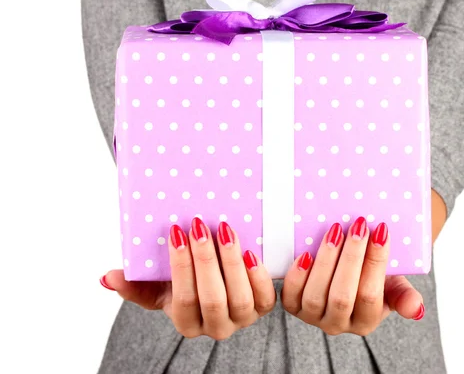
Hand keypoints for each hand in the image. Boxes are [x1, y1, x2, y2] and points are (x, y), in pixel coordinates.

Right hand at [99, 218, 275, 339]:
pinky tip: (250, 251)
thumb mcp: (157, 286)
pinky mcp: (263, 307)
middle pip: (212, 299)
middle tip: (200, 226)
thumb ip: (133, 284)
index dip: (181, 267)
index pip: (183, 300)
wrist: (219, 283)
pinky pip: (266, 298)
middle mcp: (216, 327)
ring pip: (240, 298)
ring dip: (232, 263)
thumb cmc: (184, 283)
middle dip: (206, 261)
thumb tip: (108, 277)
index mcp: (187, 323)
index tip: (177, 234)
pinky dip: (258, 276)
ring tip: (225, 231)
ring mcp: (242, 319)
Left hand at [281, 217, 423, 335]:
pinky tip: (305, 253)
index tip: (380, 230)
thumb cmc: (370, 279)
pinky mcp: (293, 307)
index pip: (371, 296)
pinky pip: (291, 296)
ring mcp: (313, 317)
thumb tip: (416, 308)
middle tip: (358, 226)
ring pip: (316, 296)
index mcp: (366, 321)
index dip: (376, 263)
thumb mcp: (392, 287)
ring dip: (325, 261)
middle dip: (351, 258)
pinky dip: (297, 275)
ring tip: (335, 232)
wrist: (343, 276)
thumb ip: (404, 296)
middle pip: (343, 296)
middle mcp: (338, 324)